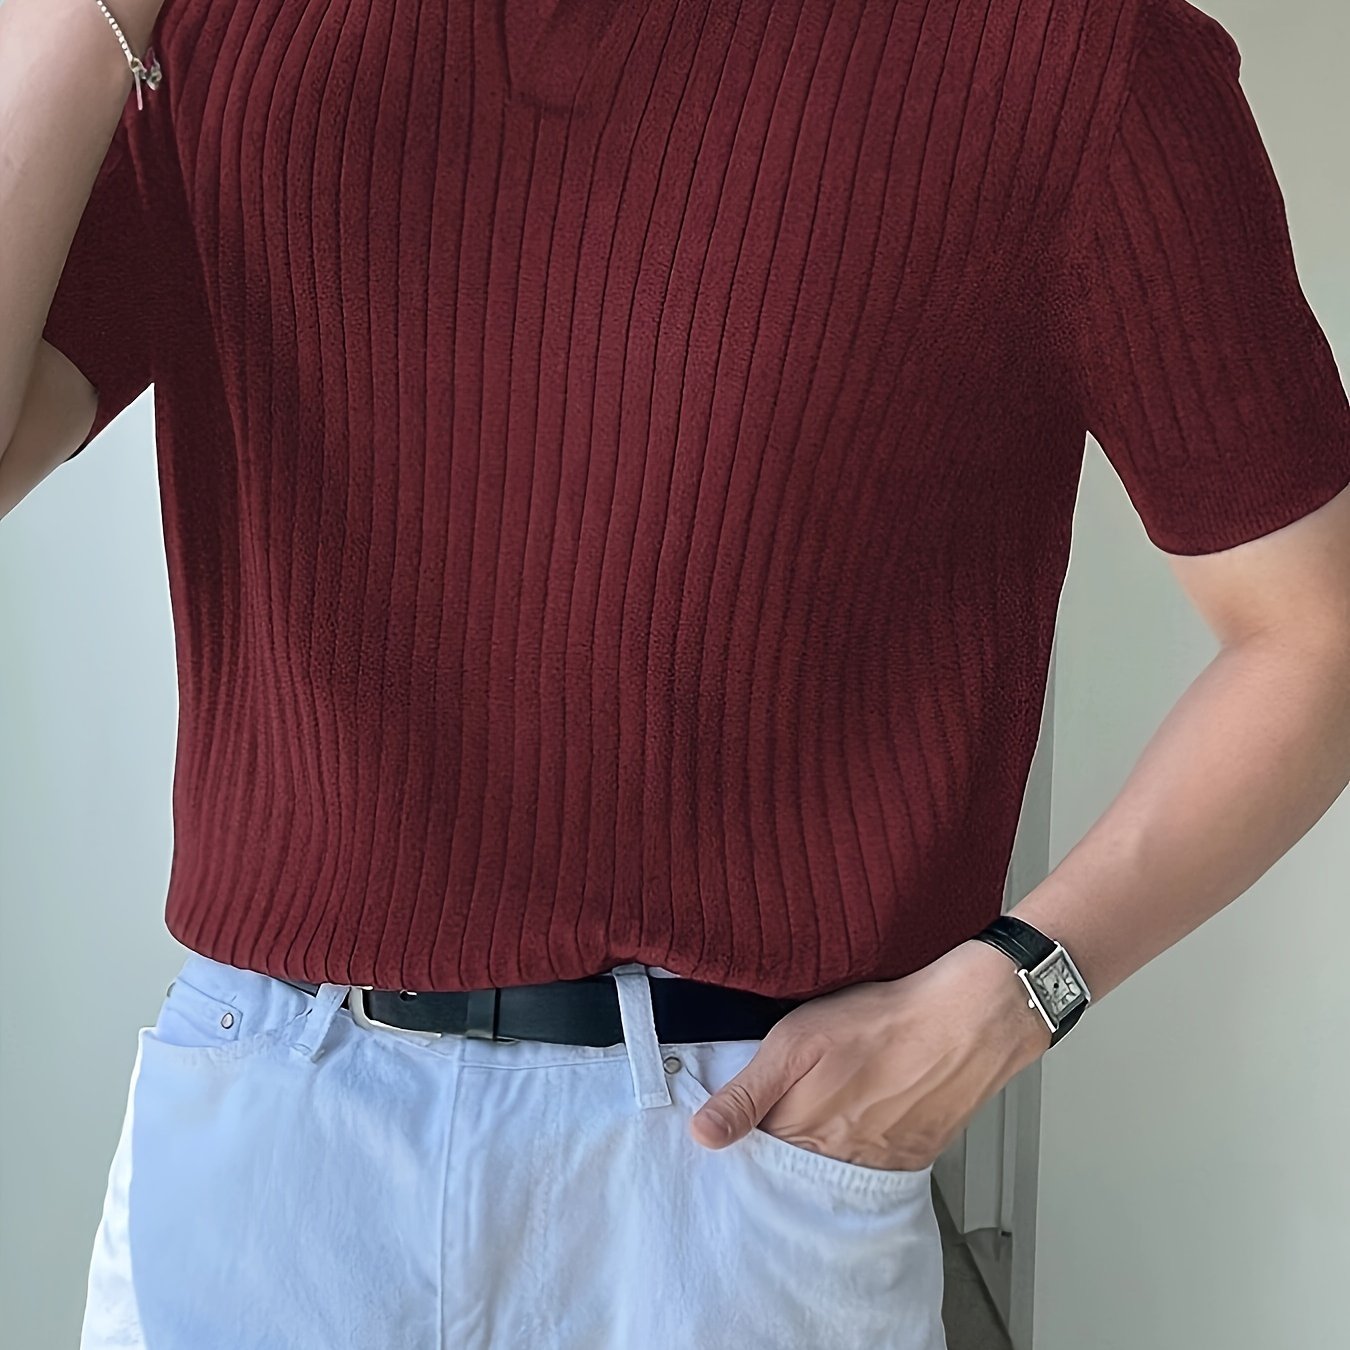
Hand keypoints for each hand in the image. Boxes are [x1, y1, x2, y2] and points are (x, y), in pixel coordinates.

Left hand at [687, 939, 1053, 1168]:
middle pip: (791, 1171)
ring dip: (817, 1155)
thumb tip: (702, 1136)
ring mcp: (876, 1165)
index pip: (752, 1157)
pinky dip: (857, 1154)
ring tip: (824, 1112)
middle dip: (778, 1152)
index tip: (736, 1123)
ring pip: (829, 1173)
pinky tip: (859, 1121)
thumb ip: (748, 1093)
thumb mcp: (795, 1042)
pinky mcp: (910, 1159)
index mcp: (801, 1134)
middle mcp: (837, 1162)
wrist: (963, 1021)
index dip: (741, 1138)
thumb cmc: (880, 1022)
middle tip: (786, 1111)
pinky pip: (870, 1171)